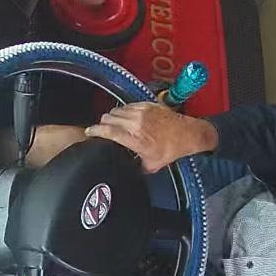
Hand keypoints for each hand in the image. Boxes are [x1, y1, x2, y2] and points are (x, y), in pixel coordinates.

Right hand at [85, 102, 218, 172]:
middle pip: (108, 118)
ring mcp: (141, 112)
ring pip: (116, 110)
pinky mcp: (147, 105)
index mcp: (135, 139)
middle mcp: (136, 123)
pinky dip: (123, 111)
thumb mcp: (152, 165)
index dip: (94, 131)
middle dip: (103, 124)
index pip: (107, 131)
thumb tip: (128, 170)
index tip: (88, 132)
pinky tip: (126, 117)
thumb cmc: (171, 150)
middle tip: (102, 130)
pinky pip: (127, 105)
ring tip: (113, 124)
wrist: (188, 134)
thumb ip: (136, 166)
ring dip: (112, 117)